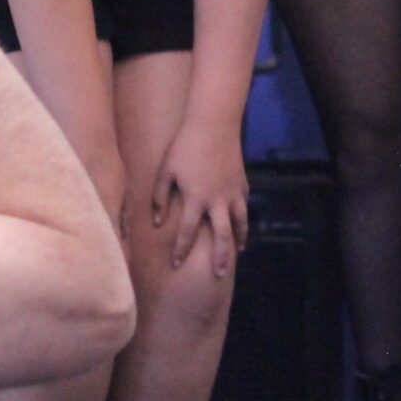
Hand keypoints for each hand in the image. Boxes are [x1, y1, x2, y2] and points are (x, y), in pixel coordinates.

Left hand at [152, 127, 248, 276]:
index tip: (176, 265)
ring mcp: (233, 192)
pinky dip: (242, 218)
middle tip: (218, 276)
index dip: (180, 250)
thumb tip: (157, 222)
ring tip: (236, 253)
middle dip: (220, 258)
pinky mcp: (242, 183)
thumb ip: (159, 197)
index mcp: (195, 198)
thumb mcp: (165, 171)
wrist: (214, 124)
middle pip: (222, 236)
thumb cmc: (184, 146)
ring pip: (239, 223)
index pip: (187, 232)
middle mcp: (217, 200)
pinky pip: (243, 206)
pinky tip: (239, 224)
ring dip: (237, 240)